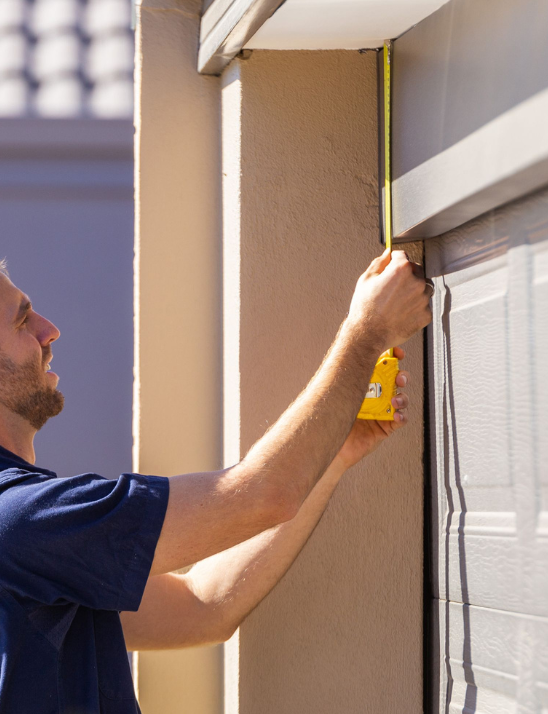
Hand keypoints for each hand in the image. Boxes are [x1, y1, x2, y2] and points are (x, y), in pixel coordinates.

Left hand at [336, 346, 409, 469]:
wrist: (333, 445)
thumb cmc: (332, 418)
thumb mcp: (338, 393)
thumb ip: (345, 378)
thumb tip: (346, 356)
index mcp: (365, 382)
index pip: (381, 365)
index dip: (392, 357)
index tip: (398, 353)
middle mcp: (376, 394)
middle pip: (396, 380)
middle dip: (402, 376)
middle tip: (399, 378)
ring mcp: (383, 410)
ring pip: (402, 398)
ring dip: (402, 397)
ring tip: (395, 401)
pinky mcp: (386, 426)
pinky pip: (400, 419)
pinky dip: (401, 416)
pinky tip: (396, 416)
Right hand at [346, 250, 431, 352]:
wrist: (368, 334)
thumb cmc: (365, 309)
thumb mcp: (366, 280)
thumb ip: (379, 263)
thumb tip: (387, 254)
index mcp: (401, 269)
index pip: (402, 256)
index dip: (394, 261)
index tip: (391, 266)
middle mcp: (416, 282)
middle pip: (416, 270)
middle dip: (406, 275)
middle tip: (392, 288)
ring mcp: (423, 299)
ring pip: (423, 288)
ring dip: (413, 291)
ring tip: (397, 302)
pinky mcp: (426, 315)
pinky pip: (423, 306)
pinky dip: (415, 308)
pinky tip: (400, 313)